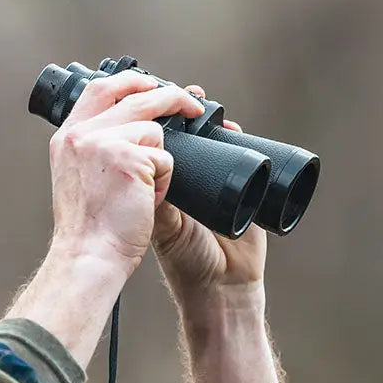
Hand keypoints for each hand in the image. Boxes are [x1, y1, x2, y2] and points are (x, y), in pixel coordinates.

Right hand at [48, 70, 204, 277]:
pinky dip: (164, 183)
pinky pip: (166, 159)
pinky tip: (145, 203)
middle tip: (191, 105)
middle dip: (170, 96)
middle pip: (135, 95)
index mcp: (67, 138)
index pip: (99, 89)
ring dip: (159, 161)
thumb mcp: (79, 179)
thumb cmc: (88, 231)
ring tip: (143, 193)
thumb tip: (130, 128)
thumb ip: (94, 150)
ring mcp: (105, 143)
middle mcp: (82, 135)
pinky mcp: (131, 159)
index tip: (150, 84)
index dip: (130, 82)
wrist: (89, 257)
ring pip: (155, 130)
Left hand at [151, 84, 267, 309]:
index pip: (153, 147)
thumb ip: (155, 201)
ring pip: (210, 140)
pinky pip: (239, 152)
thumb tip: (139, 169)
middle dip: (179, 112)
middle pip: (183, 136)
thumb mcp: (163, 228)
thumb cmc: (186, 263)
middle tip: (180, 97)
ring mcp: (212, 181)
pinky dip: (236, 135)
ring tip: (201, 104)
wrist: (221, 285)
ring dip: (209, 119)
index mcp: (158, 188)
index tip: (148, 106)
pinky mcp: (243, 185)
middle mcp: (183, 180)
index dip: (151, 125)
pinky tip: (231, 126)